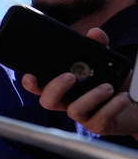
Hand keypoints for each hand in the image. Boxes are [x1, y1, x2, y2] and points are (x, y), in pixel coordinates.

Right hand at [20, 27, 137, 137]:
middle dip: (55, 88)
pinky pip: (100, 118)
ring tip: (108, 87)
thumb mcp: (106, 62)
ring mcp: (83, 116)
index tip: (29, 75)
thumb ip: (99, 46)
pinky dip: (112, 106)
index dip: (31, 83)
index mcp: (65, 88)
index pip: (41, 87)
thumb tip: (94, 33)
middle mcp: (69, 102)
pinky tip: (121, 96)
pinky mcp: (99, 125)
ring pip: (75, 111)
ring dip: (91, 96)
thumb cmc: (115, 83)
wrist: (137, 103)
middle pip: (48, 102)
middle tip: (70, 76)